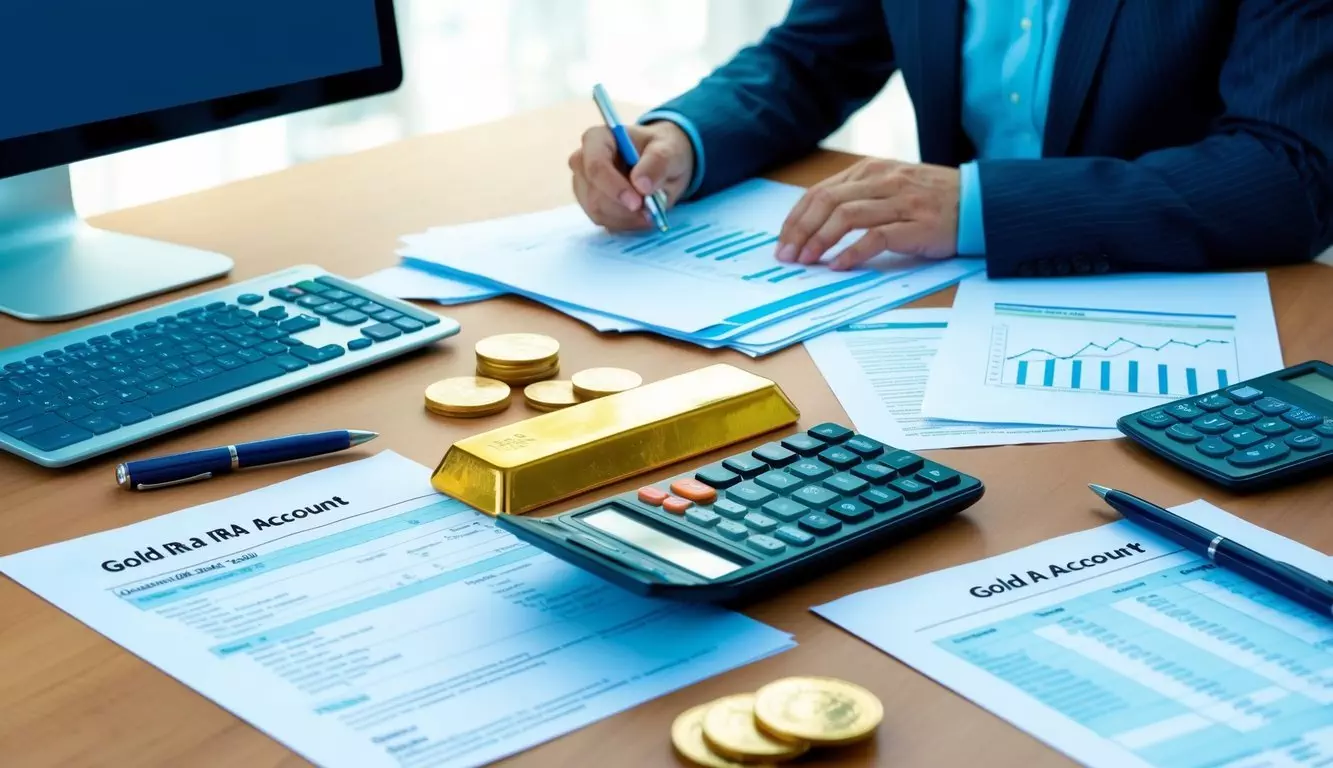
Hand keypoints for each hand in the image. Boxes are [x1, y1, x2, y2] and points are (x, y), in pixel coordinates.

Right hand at [568, 121, 694, 230]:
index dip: (614, 187)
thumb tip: (641, 185)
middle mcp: (583, 161)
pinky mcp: (590, 205)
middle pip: (593, 194)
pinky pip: (603, 222)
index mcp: (598, 139)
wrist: (663, 163)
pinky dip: (625, 224)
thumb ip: (658, 162)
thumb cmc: (663, 150)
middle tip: (651, 211)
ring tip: (649, 212)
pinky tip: (641, 216)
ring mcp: (584, 185)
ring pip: (597, 212)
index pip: (595, 166)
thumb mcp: (670, 150)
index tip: (637, 203)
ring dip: (626, 218)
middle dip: (623, 208)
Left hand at [776, 159, 960, 269]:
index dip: (796, 217)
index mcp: (870, 171)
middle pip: (827, 202)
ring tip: (806, 260)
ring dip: (820, 240)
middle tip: (786, 255)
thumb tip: (815, 223)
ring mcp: (900, 201)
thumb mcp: (890, 187)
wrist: (979, 202)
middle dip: (800, 230)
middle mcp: (882, 181)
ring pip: (847, 216)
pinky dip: (853, 252)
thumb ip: (857, 197)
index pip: (820, 192)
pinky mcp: (916, 225)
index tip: (782, 241)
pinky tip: (838, 265)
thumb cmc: (930, 199)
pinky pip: (877, 237)